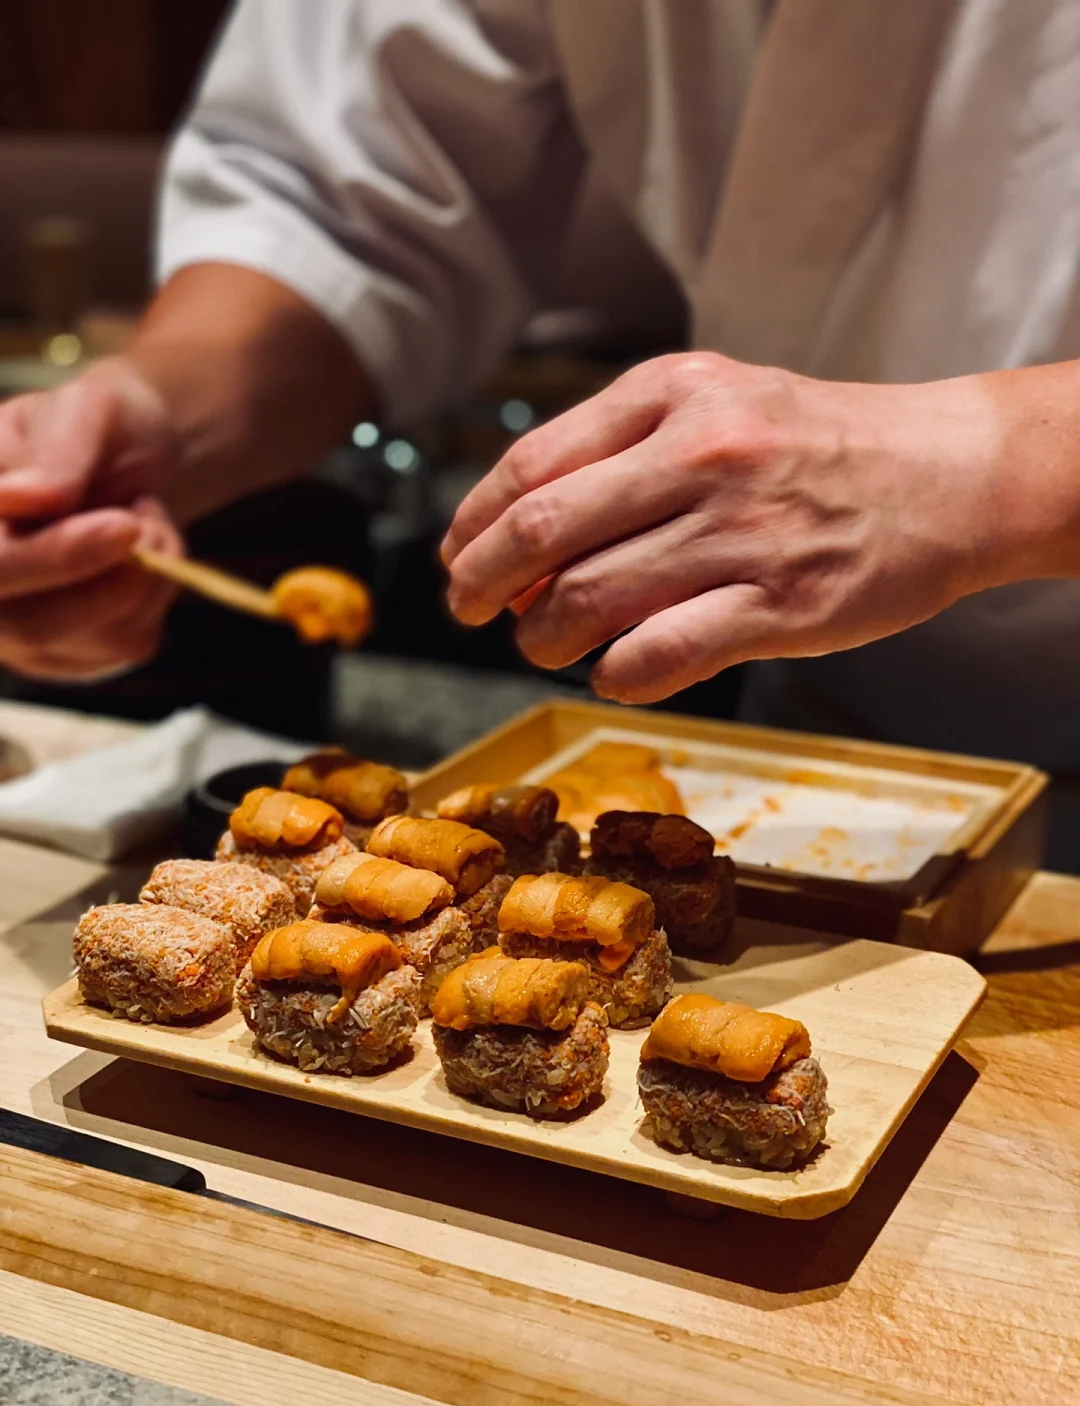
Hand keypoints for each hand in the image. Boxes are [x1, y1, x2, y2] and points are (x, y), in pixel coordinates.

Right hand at [0, 361, 182, 680]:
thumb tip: (15, 500)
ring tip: (141, 520)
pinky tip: (141, 557)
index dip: (56, 558)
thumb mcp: (86, 410)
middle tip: (144, 520)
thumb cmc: (95, 426)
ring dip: (145, 577)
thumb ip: (55, 455)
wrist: (127, 457)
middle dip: (109, 578)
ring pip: (95, 640)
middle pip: (30, 627)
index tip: (126, 527)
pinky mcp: (70, 653)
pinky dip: (157, 594)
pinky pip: (128, 644)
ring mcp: (17, 632)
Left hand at [442, 353, 1013, 701]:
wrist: (950, 473)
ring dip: (544, 637)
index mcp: (674, 395)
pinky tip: (614, 672)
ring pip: (590, 599)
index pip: (532, 465)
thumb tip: (519, 535)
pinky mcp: (781, 606)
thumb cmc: (817, 446)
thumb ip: (621, 455)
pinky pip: (659, 655)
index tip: (459, 558)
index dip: (476, 524)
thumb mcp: (717, 407)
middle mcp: (703, 455)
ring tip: (545, 644)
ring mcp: (743, 533)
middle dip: (484, 584)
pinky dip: (614, 675)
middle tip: (471, 611)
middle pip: (545, 532)